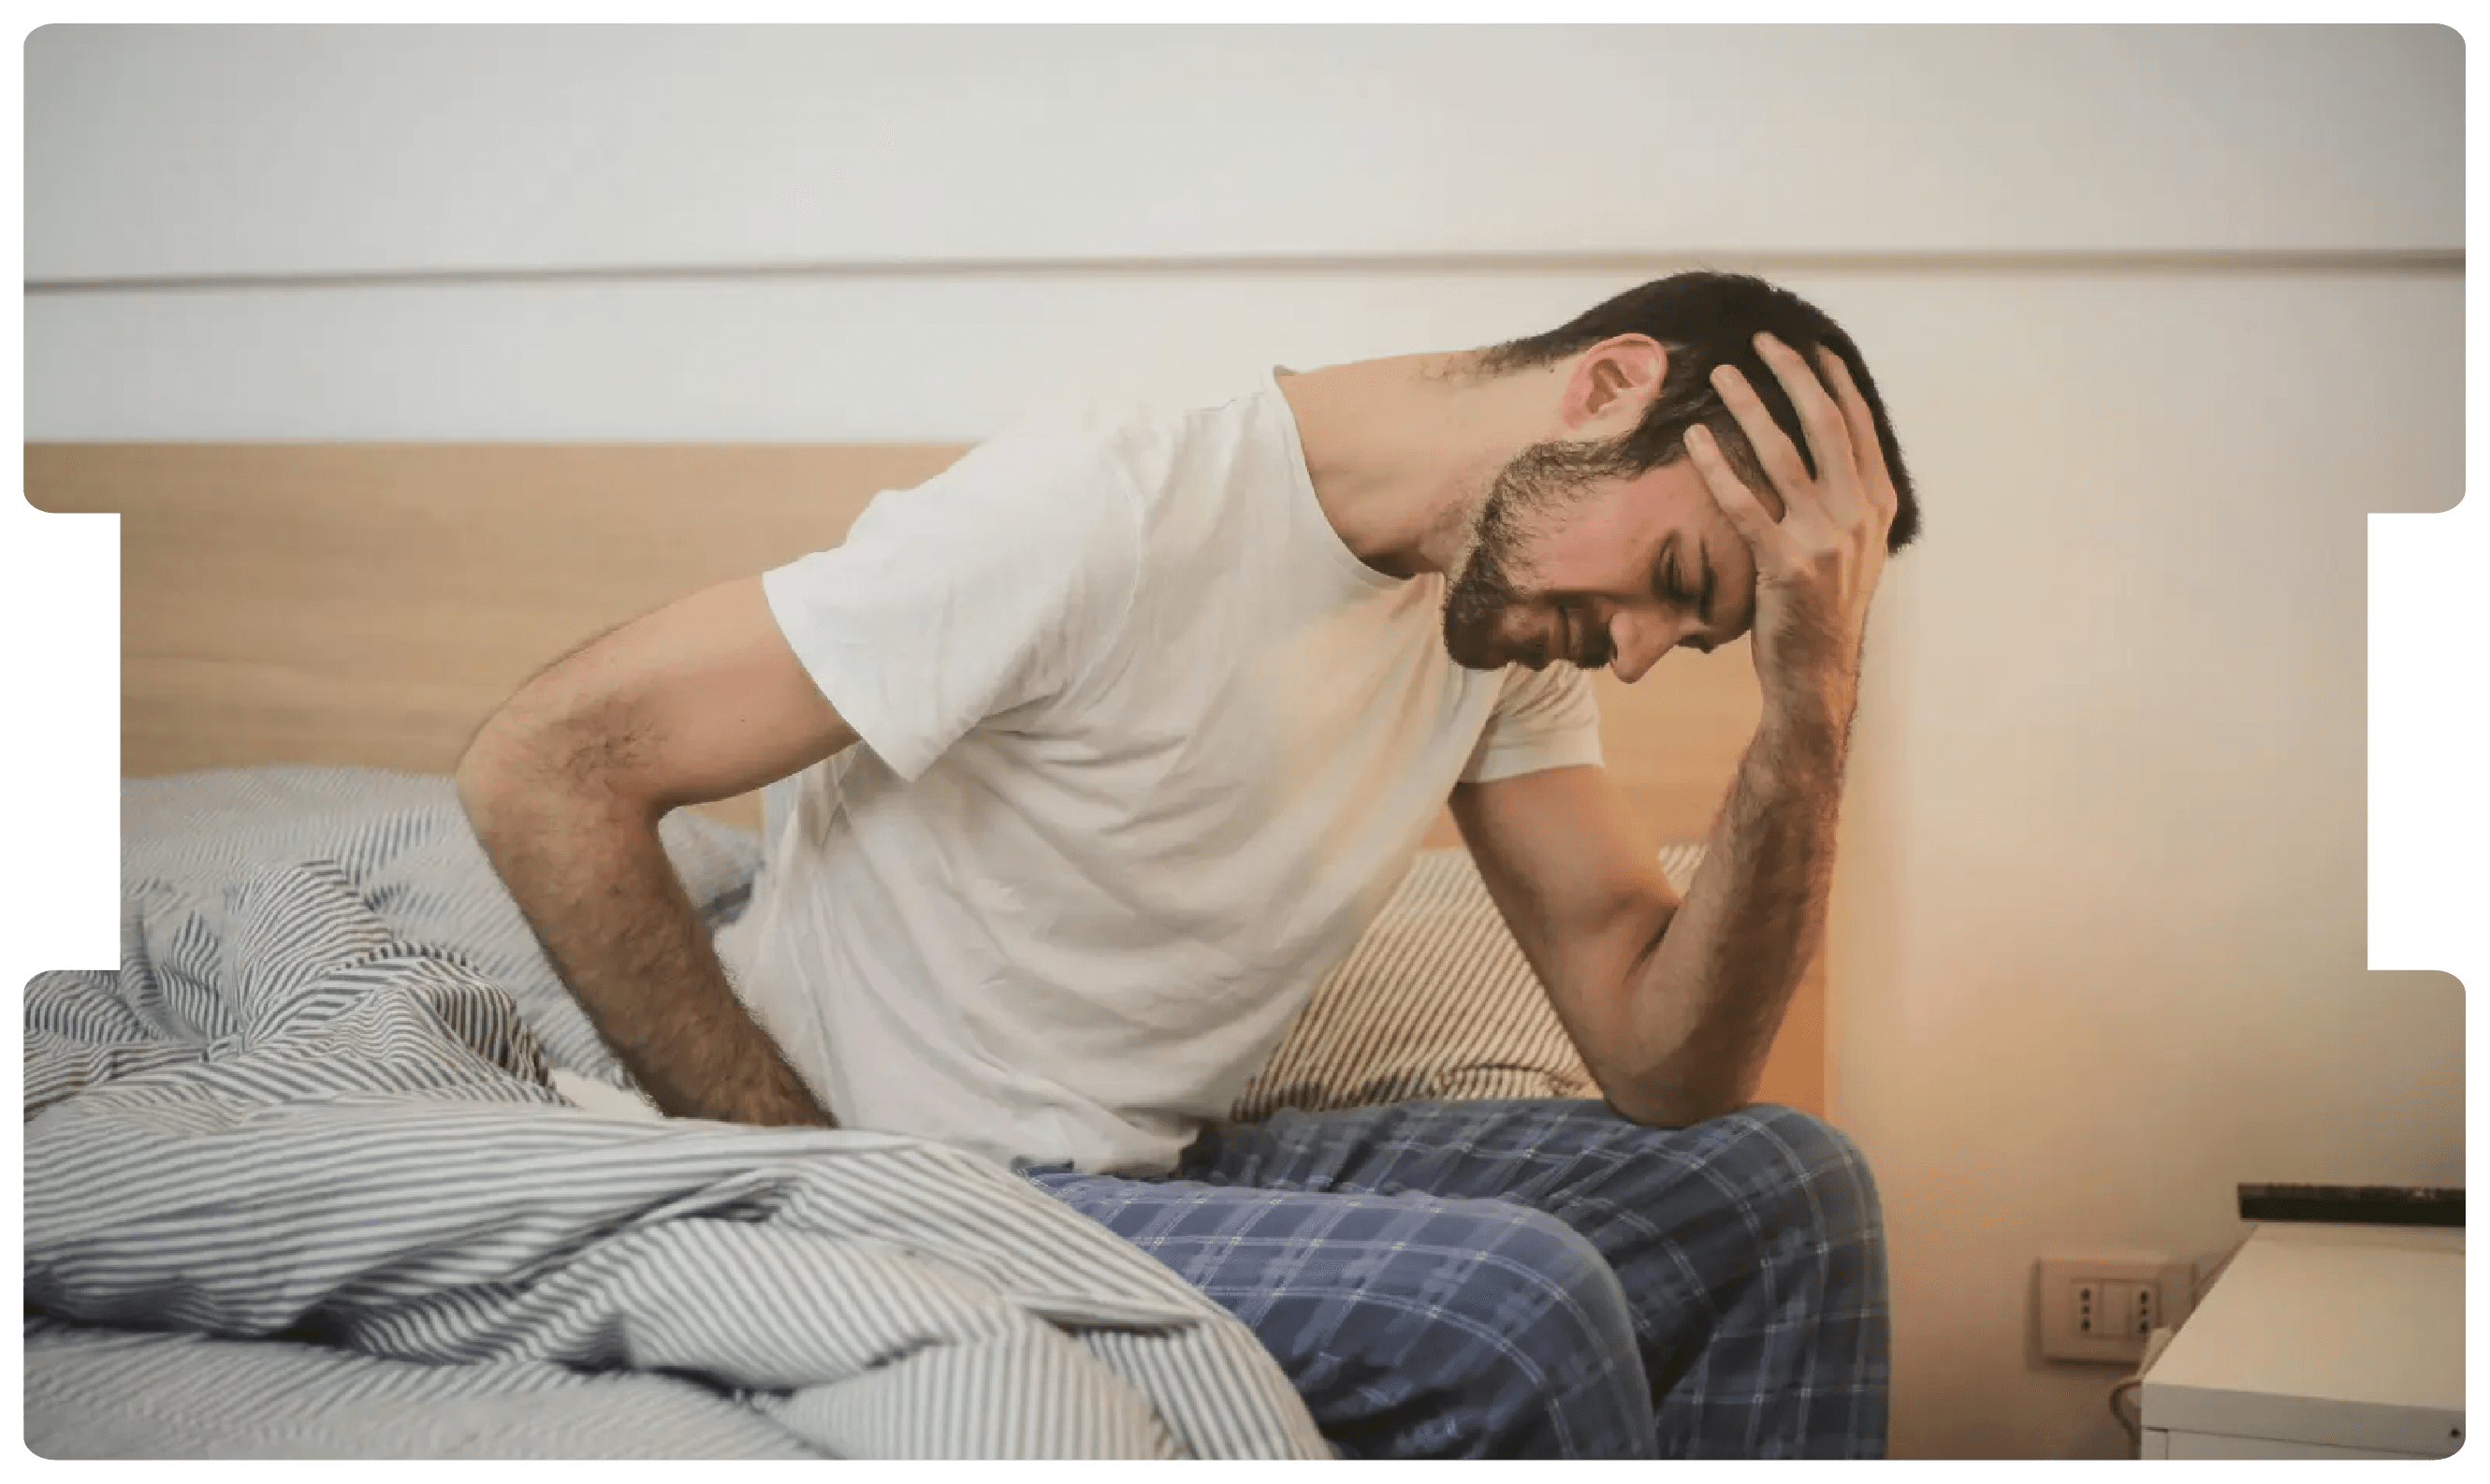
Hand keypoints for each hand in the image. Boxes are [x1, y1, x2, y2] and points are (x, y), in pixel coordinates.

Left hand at [1683, 333, 1898, 713]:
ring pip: (1783, 455)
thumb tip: (1827, 448)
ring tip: (1721, 374)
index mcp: (1877, 504)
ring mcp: (1824, 540)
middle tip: (1763, 340)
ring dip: (1750, 407)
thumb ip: (1847, 497)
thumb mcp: (1855, 548)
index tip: (1809, 345)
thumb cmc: (1823, 607)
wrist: (1816, 673)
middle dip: (1793, 375)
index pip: (1857, 425)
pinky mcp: (1786, 565)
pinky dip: (1717, 467)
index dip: (1832, 380)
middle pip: (1824, 424)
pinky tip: (1695, 438)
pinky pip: (1744, 504)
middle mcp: (1858, 515)